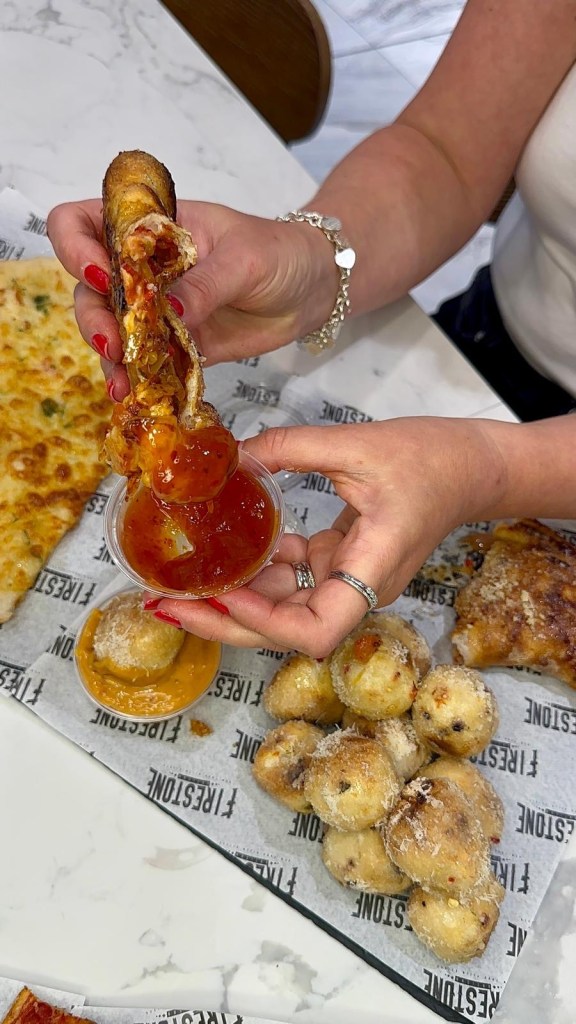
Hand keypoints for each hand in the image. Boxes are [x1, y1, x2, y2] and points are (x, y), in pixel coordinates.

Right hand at [47, 199, 336, 399]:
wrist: (312, 289)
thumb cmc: (279, 252)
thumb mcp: (245, 259)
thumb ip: (206, 284)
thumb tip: (168, 311)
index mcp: (149, 226)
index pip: (82, 222)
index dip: (75, 246)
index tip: (99, 274)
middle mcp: (141, 266)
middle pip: (88, 288)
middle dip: (92, 317)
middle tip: (114, 344)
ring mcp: (155, 309)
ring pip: (110, 330)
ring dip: (110, 357)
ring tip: (124, 383)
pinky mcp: (174, 345)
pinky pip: (143, 362)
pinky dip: (137, 379)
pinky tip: (138, 395)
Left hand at [152, 416, 506, 656]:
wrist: (473, 467)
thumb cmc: (432, 457)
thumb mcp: (356, 443)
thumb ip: (288, 448)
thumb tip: (226, 457)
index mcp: (372, 569)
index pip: (315, 629)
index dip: (265, 621)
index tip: (225, 593)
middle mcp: (358, 588)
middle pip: (285, 628)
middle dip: (225, 620)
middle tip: (165, 603)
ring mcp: (349, 579)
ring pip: (283, 607)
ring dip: (233, 597)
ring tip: (178, 583)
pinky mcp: (341, 563)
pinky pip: (293, 578)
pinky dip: (258, 567)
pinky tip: (226, 550)